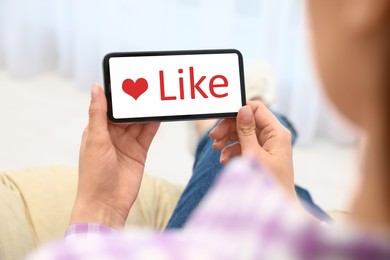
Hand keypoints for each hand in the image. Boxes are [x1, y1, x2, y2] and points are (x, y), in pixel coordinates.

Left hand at [70, 84, 159, 227]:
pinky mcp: (139, 152)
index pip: (109, 107)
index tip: (128, 80)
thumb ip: (98, 114)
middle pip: (127, 114)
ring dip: (146, 112)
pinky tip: (159, 114)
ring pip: (139, 122)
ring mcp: (127, 144)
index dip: (119, 95)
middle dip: (136, 102)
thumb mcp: (95, 139)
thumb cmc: (94, 174)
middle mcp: (112, 135)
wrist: (107, 203)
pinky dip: (154, 124)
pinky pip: (148, 134)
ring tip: (156, 98)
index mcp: (97, 130)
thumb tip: (96, 88)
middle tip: (148, 86)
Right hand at [209, 101, 294, 196]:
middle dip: (228, 127)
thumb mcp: (253, 155)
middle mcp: (273, 136)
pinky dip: (232, 150)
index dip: (238, 110)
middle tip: (214, 137)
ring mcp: (267, 145)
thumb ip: (246, 131)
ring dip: (227, 140)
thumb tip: (243, 109)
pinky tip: (224, 159)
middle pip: (246, 120)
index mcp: (276, 132)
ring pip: (242, 133)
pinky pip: (243, 145)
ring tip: (217, 149)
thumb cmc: (269, 183)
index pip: (256, 109)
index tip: (221, 118)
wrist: (275, 207)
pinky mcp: (261, 154)